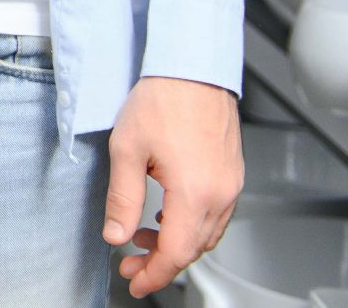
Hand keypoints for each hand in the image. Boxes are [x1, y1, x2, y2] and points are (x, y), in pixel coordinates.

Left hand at [105, 75, 242, 297]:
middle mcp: (221, 193)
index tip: (136, 282)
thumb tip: (115, 234)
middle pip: (194, 248)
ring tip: (142, 237)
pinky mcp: (232, 172)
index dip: (155, 275)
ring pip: (207, 234)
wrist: (193, 65)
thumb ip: (123, 198)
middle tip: (130, 262)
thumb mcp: (127, 150)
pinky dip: (191, 224)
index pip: (177, 254)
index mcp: (196, 193)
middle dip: (161, 262)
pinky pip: (215, 213)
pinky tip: (167, 216)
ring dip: (176, 244)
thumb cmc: (163, 98)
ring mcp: (231, 183)